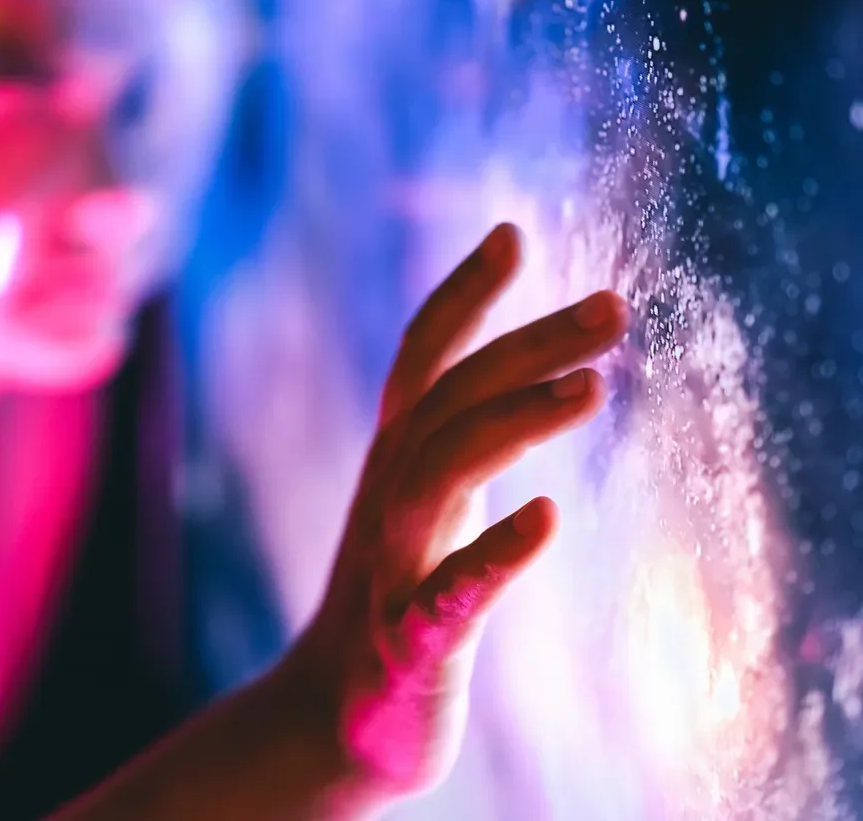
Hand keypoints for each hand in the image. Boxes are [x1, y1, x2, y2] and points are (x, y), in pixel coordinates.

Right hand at [294, 222, 628, 808]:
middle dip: (529, 344)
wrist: (337, 715)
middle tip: (614, 306)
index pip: (422, 358)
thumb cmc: (400, 594)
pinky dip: (491, 553)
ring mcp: (395, 568)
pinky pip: (448, 596)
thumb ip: (461, 437)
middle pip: (450, 400)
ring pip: (440, 475)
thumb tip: (528, 378)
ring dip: (512, 424)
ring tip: (591, 388)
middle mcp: (389, 496)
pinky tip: (543, 519)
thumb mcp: (426, 503)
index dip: (461, 294)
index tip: (511, 234)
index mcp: (397, 459)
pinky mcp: (411, 644)